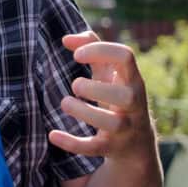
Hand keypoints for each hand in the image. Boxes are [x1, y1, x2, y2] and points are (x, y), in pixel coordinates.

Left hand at [48, 31, 154, 162]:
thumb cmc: (116, 95)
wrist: (135, 142)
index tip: (76, 55)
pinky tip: (52, 134)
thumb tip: (66, 39)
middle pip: (125, 95)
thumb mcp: (108, 70)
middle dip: (95, 88)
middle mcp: (134, 103)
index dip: (100, 51)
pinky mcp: (112, 147)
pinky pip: (94, 148)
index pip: (125, 56)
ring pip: (113, 123)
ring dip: (84, 112)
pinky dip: (72, 143)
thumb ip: (91, 47)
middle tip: (76, 85)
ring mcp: (125, 127)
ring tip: (66, 103)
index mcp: (131, 79)